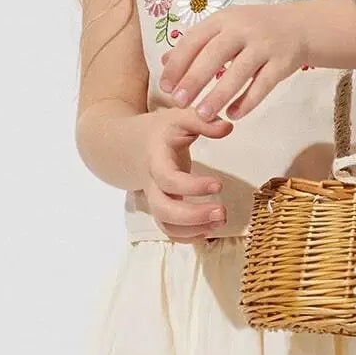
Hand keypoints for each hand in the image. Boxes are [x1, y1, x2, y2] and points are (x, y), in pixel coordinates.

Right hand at [139, 104, 233, 242]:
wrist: (128, 146)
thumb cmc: (159, 131)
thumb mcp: (178, 118)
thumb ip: (202, 121)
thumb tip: (227, 128)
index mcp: (156, 160)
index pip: (169, 179)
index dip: (192, 186)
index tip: (219, 185)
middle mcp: (153, 184)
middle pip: (163, 209)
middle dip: (193, 216)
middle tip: (222, 213)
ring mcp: (156, 199)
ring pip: (166, 224)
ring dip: (193, 229)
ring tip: (220, 222)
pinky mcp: (162, 207)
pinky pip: (170, 230)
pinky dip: (188, 236)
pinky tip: (210, 230)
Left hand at [158, 1, 310, 120]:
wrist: (300, 26)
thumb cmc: (255, 29)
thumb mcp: (225, 27)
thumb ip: (196, 44)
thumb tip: (164, 63)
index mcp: (224, 19)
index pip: (194, 40)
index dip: (178, 64)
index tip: (165, 86)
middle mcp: (243, 29)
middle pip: (215, 54)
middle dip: (194, 79)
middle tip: (179, 102)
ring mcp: (265, 45)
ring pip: (239, 72)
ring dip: (219, 95)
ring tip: (203, 115)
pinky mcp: (283, 62)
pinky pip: (263, 85)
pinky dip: (248, 101)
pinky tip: (234, 115)